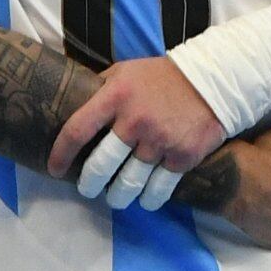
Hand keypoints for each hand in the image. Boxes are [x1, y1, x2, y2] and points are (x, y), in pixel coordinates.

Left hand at [53, 55, 224, 209]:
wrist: (214, 79)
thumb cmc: (163, 76)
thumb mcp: (126, 71)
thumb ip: (101, 89)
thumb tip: (72, 102)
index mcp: (116, 96)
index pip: (77, 130)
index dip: (61, 154)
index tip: (55, 169)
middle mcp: (135, 121)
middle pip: (100, 166)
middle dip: (89, 184)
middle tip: (88, 189)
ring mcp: (160, 141)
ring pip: (128, 184)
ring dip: (118, 197)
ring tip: (116, 198)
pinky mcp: (182, 156)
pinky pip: (158, 189)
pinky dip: (149, 199)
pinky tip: (145, 199)